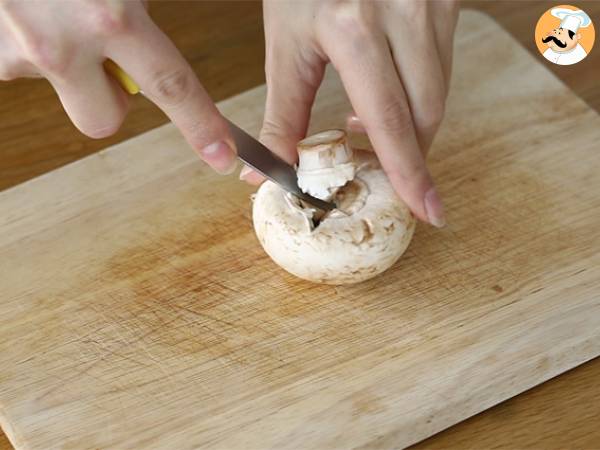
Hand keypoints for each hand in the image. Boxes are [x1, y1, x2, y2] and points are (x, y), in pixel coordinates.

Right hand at [0, 0, 236, 173]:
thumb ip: (137, 6)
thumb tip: (144, 28)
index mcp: (110, 16)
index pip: (171, 86)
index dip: (200, 125)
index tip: (221, 156)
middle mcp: (60, 43)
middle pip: (102, 123)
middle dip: (111, 101)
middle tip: (108, 57)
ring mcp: (16, 49)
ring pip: (57, 88)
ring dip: (65, 63)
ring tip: (56, 8)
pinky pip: (19, 63)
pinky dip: (29, 42)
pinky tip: (30, 7)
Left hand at [245, 0, 458, 226]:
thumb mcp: (286, 48)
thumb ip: (282, 116)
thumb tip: (263, 173)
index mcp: (355, 29)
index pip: (391, 120)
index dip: (410, 173)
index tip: (427, 210)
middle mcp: (404, 13)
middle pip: (426, 113)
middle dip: (408, 153)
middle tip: (378, 170)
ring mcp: (431, 3)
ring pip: (439, 93)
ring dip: (410, 124)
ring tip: (365, 127)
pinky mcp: (447, 0)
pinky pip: (442, 66)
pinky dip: (417, 94)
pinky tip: (383, 92)